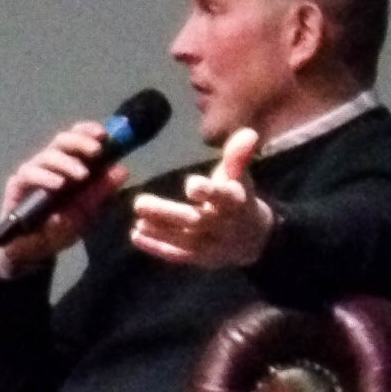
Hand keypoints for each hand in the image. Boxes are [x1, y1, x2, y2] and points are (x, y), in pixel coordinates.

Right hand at [0, 121, 130, 278]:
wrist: (30, 252)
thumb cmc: (58, 230)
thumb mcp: (86, 214)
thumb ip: (101, 193)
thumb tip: (122, 170)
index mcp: (68, 166)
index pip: (76, 138)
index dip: (88, 131)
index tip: (104, 135)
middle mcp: (49, 165)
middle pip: (61, 140)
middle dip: (79, 142)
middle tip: (96, 152)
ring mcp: (32, 174)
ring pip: (46, 155)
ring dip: (66, 161)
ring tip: (81, 175)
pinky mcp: (17, 186)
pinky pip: (29, 173)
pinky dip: (45, 176)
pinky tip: (58, 184)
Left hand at [130, 127, 272, 269]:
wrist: (254, 238)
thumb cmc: (239, 199)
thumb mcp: (240, 178)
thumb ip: (237, 157)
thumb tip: (247, 133)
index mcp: (235, 202)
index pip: (223, 197)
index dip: (209, 192)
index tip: (191, 185)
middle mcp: (224, 226)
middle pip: (196, 221)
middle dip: (168, 213)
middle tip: (139, 203)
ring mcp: (211, 245)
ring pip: (184, 240)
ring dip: (159, 231)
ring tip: (137, 220)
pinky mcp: (200, 259)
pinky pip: (178, 255)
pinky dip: (157, 247)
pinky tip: (136, 236)